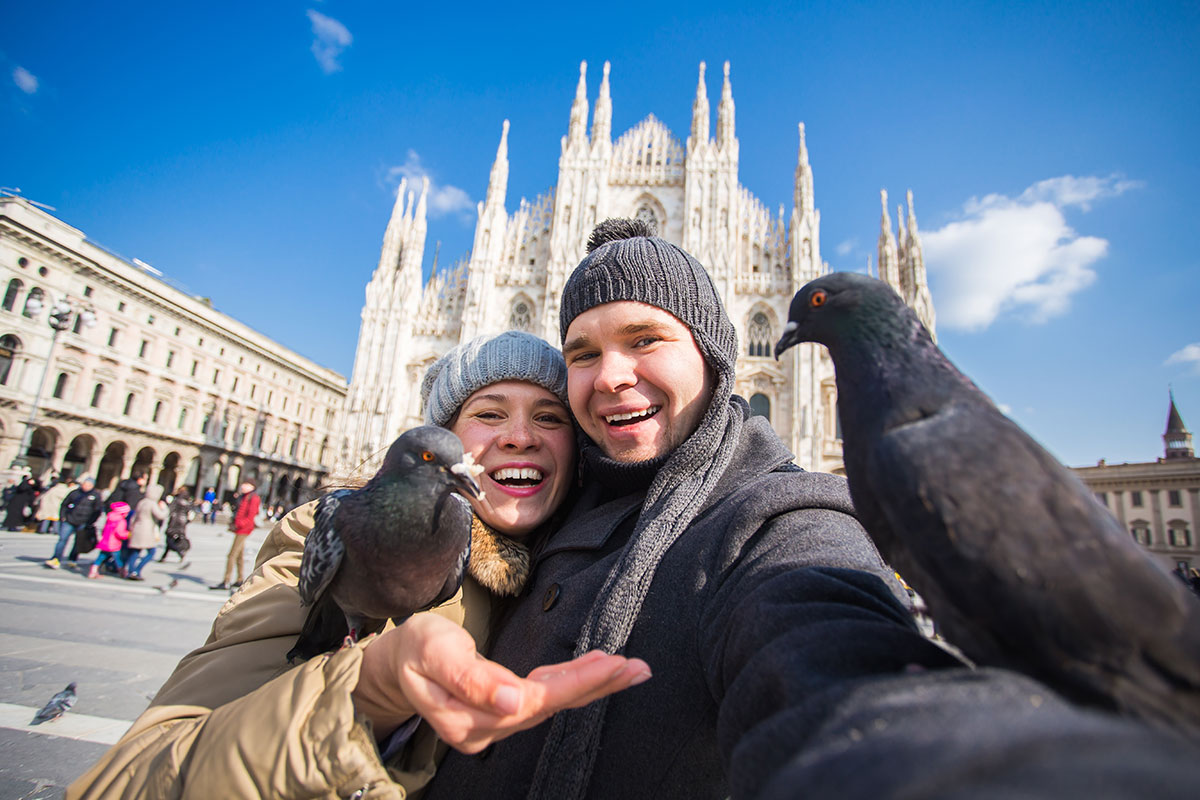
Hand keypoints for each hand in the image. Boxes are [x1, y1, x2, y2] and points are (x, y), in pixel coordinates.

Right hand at [352, 613, 650, 753]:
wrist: (395, 663)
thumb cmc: (414, 650)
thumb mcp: (434, 653)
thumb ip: (469, 678)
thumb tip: (510, 700)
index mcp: (470, 718)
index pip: (534, 701)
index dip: (576, 683)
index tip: (612, 664)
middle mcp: (488, 728)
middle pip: (551, 706)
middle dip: (597, 686)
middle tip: (638, 668)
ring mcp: (495, 722)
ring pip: (551, 704)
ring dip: (591, 686)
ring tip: (628, 668)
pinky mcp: (501, 710)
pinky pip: (543, 698)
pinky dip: (571, 684)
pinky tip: (595, 671)